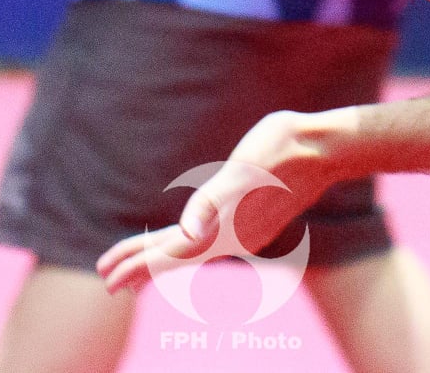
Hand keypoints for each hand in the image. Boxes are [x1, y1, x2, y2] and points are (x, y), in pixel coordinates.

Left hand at [97, 110, 335, 294]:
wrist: (324, 149)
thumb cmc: (280, 149)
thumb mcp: (241, 170)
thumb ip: (211, 203)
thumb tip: (187, 233)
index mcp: (222, 229)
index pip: (167, 255)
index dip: (134, 264)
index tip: (105, 278)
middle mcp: (231, 238)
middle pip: (174, 258)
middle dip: (139, 268)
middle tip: (106, 281)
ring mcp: (244, 233)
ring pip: (190, 252)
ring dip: (161, 260)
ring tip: (137, 270)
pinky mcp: (252, 222)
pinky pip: (207, 243)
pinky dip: (184, 249)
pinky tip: (186, 243)